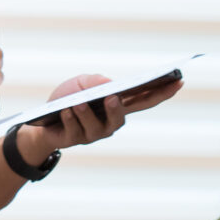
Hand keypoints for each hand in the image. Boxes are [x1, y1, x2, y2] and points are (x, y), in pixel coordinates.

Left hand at [13, 71, 187, 167]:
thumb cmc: (67, 99)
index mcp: (118, 105)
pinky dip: (71, 119)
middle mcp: (110, 122)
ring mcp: (94, 133)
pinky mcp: (76, 139)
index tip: (179, 80)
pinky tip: (67, 110)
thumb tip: (110, 87)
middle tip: (114, 98)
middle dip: (119, 109)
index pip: (145, 98)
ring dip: (87, 114)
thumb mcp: (80, 83)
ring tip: (80, 103)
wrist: (41, 122)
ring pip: (97, 126)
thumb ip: (95, 82)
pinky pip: (75, 130)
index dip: (163, 91)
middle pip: (124, 117)